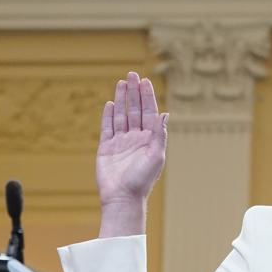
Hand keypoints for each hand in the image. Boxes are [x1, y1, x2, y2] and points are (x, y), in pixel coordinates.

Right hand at [97, 71, 168, 208]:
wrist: (122, 197)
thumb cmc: (142, 180)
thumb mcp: (156, 156)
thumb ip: (159, 134)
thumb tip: (165, 113)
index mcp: (150, 140)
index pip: (149, 113)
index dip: (147, 97)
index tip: (145, 81)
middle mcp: (136, 138)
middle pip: (135, 110)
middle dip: (134, 92)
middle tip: (133, 74)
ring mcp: (121, 142)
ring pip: (121, 115)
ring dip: (121, 99)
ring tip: (122, 82)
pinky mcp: (106, 148)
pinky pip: (107, 127)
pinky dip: (108, 115)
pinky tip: (110, 103)